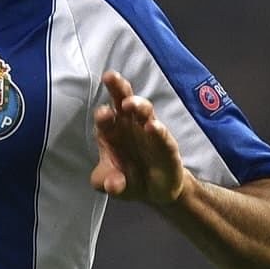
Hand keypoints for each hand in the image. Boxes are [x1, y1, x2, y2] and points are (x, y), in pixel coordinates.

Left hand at [91, 70, 186, 204]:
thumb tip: (112, 185)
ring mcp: (148, 132)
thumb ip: (107, 183)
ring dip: (137, 105)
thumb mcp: (111, 184)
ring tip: (130, 103)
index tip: (102, 114)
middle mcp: (129, 125)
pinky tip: (152, 127)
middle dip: (117, 87)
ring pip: (144, 111)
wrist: (154, 191)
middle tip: (110, 77)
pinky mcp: (166, 146)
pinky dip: (158, 130)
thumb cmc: (126, 178)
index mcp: (111, 130)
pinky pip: (163, 135)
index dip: (103, 114)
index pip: (104, 117)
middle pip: (122, 100)